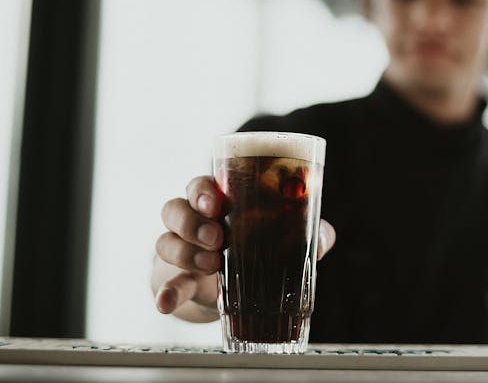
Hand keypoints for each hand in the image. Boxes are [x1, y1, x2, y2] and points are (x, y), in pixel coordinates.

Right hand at [152, 175, 336, 321]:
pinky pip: (164, 283)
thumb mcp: (280, 236)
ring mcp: (181, 249)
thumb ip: (306, 232)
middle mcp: (192, 220)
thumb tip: (323, 238)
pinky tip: (165, 302)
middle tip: (217, 238)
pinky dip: (165, 292)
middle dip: (193, 222)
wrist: (235, 286)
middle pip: (175, 208)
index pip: (200, 185)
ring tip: (211, 266)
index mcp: (217, 201)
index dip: (203, 191)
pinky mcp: (177, 279)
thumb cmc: (257, 245)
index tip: (216, 204)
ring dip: (185, 252)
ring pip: (165, 241)